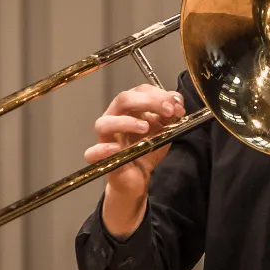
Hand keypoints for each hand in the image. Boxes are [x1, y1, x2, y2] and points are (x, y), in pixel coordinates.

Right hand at [85, 84, 185, 235]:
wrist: (139, 178)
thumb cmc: (147, 149)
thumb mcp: (164, 129)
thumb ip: (170, 114)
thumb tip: (176, 101)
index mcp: (129, 108)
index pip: (140, 91)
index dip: (159, 95)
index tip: (176, 106)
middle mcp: (114, 118)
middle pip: (123, 100)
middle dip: (148, 102)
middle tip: (168, 111)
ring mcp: (106, 137)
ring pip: (105, 123)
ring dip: (126, 122)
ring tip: (145, 128)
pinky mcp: (101, 158)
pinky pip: (93, 152)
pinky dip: (102, 149)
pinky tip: (116, 148)